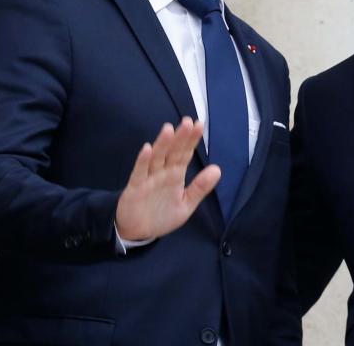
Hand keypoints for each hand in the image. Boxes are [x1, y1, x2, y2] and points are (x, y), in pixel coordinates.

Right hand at [115, 117, 220, 240]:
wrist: (138, 232)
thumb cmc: (161, 215)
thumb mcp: (186, 204)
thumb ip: (200, 188)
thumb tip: (218, 169)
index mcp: (175, 174)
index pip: (185, 153)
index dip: (192, 140)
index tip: (200, 124)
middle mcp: (163, 172)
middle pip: (172, 151)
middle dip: (180, 137)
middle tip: (188, 122)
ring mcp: (149, 178)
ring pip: (156, 158)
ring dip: (162, 144)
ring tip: (169, 129)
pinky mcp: (136, 188)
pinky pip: (139, 172)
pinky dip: (143, 161)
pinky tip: (147, 149)